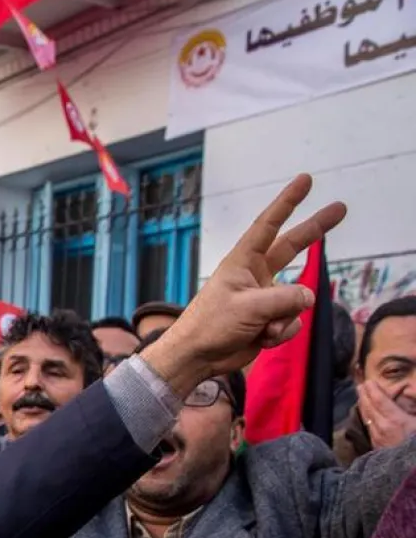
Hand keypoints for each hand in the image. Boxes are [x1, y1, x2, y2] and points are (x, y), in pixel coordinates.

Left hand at [141, 174, 345, 397]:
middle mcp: (256, 275)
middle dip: (316, 229)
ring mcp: (264, 298)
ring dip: (284, 317)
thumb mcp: (248, 307)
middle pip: (293, 246)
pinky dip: (280, 333)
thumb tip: (309, 296)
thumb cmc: (211, 325)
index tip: (304, 180)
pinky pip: (291, 322)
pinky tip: (261, 339)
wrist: (197, 358)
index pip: (268, 225)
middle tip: (340, 207)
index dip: (287, 202)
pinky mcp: (269, 320)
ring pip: (297, 299)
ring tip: (261, 328)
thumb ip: (284, 298)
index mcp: (243, 262)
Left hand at [358, 381, 415, 448]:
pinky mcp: (377, 448)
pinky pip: (369, 428)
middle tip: (361, 386)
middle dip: (364, 395)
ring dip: (364, 405)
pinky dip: (367, 418)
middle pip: (369, 408)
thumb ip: (415, 404)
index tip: (369, 382)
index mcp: (396, 420)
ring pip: (367, 418)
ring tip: (361, 397)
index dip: (373, 390)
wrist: (414, 469)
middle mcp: (383, 429)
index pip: (380, 400)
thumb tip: (409, 390)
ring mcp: (378, 439)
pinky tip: (368, 416)